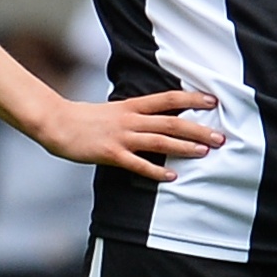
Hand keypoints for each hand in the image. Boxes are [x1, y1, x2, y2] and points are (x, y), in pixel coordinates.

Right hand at [35, 88, 222, 181]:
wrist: (56, 123)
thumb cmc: (85, 119)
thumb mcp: (114, 111)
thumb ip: (135, 115)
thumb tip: (157, 120)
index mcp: (132, 106)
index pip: (169, 99)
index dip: (192, 99)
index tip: (214, 101)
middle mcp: (131, 119)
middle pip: (171, 122)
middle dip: (198, 129)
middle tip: (220, 137)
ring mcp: (121, 136)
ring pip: (159, 141)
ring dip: (184, 148)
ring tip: (205, 153)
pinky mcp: (111, 153)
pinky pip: (138, 164)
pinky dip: (156, 172)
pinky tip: (172, 177)